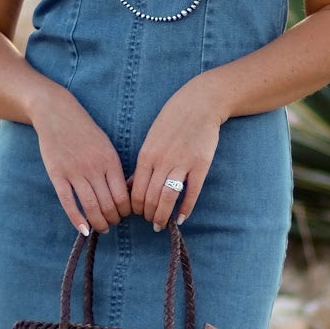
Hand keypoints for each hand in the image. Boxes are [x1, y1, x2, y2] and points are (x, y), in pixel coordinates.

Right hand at [32, 91, 130, 234]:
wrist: (56, 113)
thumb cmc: (85, 130)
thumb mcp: (106, 145)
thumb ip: (114, 168)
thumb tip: (125, 194)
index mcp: (110, 160)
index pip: (123, 196)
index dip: (125, 211)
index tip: (123, 214)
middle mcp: (94, 167)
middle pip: (108, 204)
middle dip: (112, 219)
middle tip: (112, 223)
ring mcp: (74, 171)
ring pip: (90, 206)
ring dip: (98, 222)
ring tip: (101, 228)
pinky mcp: (57, 174)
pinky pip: (68, 202)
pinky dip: (76, 219)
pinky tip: (83, 230)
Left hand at [130, 79, 221, 229]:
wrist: (199, 104)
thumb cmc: (172, 121)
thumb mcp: (150, 139)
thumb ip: (142, 165)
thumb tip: (129, 187)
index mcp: (147, 155)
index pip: (136, 191)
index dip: (136, 208)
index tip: (138, 214)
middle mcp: (162, 161)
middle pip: (150, 198)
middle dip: (149, 214)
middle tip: (151, 222)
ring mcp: (182, 163)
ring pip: (168, 198)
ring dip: (163, 215)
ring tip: (162, 224)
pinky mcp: (200, 165)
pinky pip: (191, 192)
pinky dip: (185, 208)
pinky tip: (181, 218)